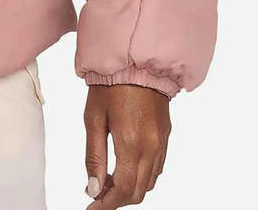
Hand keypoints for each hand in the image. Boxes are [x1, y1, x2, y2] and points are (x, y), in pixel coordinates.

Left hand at [84, 84, 170, 207]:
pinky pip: (156, 168)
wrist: (137, 62)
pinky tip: (124, 169)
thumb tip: (92, 187)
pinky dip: (141, 177)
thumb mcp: (93, 118)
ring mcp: (161, 144)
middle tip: (96, 196)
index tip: (91, 207)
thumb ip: (93, 156)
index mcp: (131, 143)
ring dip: (129, 189)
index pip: (122, 189)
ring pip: (148, 182)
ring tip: (106, 183)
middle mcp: (151, 148)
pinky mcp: (165, 137)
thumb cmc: (109, 85)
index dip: (106, 203)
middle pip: (138, 191)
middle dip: (117, 200)